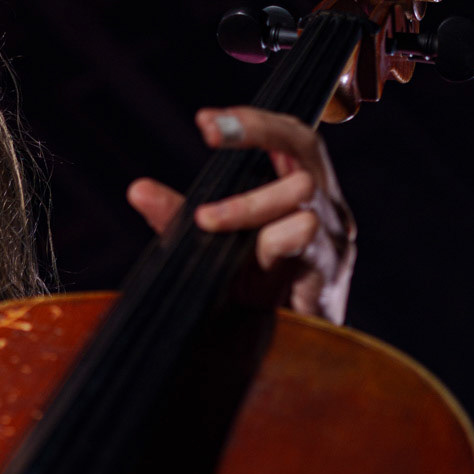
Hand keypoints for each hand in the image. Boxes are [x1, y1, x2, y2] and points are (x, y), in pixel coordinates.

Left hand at [126, 108, 356, 322]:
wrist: (291, 353)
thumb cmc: (255, 291)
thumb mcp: (213, 246)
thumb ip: (179, 218)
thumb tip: (137, 189)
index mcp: (303, 189)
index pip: (289, 135)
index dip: (253, 122)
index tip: (205, 120)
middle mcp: (327, 203)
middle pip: (303, 145)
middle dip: (256, 132)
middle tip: (206, 133)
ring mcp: (335, 235)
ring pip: (299, 191)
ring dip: (247, 202)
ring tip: (206, 221)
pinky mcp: (331, 270)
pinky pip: (304, 236)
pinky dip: (270, 238)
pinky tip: (250, 254)